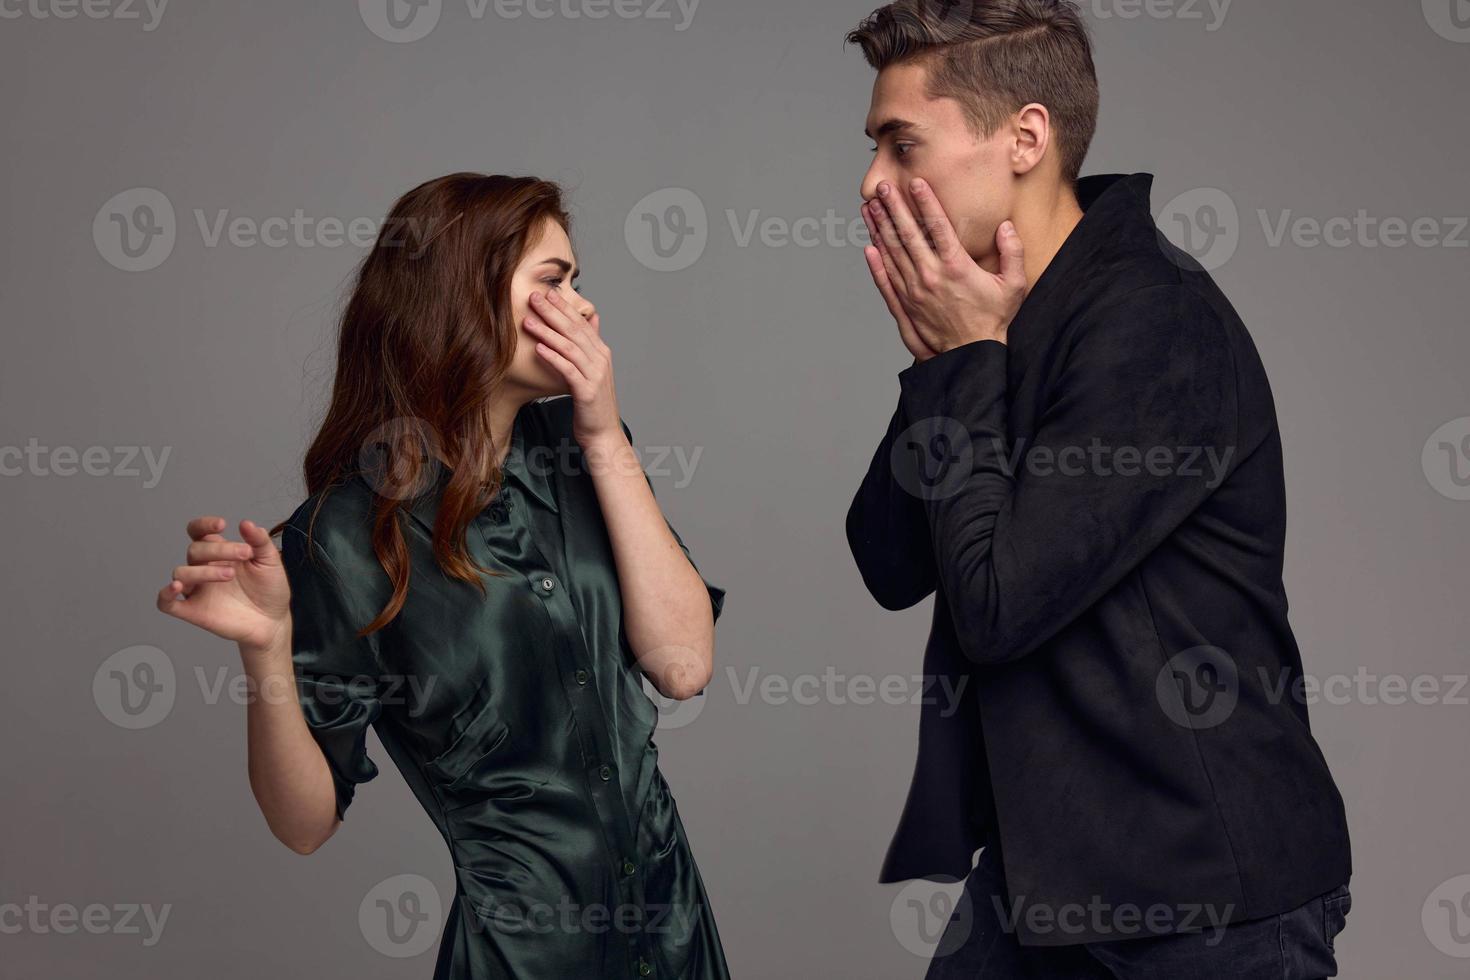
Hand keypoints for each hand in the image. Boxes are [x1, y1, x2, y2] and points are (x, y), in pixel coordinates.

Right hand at [155, 517, 289, 653]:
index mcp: (219, 553)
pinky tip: (177, 587)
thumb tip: (246, 523)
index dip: (202, 525)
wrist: (273, 620)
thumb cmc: (270, 589)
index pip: (198, 533)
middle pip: (195, 550)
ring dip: (202, 571)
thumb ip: (259, 541)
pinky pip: (166, 602)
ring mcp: (197, 590)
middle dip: (219, 549)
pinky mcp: (193, 611)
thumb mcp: (270, 561)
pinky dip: (166, 593)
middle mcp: (204, 568)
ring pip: (181, 572)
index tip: (222, 524)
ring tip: (230, 575)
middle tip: (246, 554)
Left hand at [524, 290, 623, 450]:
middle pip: (574, 330)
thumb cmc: (593, 404)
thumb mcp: (592, 371)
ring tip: (528, 321)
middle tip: (534, 297)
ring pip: (569, 347)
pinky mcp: (587, 391)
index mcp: (601, 353)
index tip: (546, 292)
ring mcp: (595, 375)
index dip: (563, 307)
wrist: (603, 434)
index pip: (581, 323)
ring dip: (547, 332)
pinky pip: (567, 369)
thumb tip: (592, 320)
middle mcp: (600, 360)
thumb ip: (591, 345)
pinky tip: (538, 348)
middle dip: (553, 312)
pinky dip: (553, 357)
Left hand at [861, 179, 1027, 360]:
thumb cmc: (993, 320)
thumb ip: (1013, 252)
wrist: (972, 356)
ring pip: (892, 254)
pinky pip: (886, 281)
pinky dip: (876, 263)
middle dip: (893, 208)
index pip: (937, 226)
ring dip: (879, 229)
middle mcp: (931, 276)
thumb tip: (1007, 225)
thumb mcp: (1014, 285)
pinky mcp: (906, 306)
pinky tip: (868, 247)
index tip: (914, 182)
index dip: (925, 201)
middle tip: (882, 187)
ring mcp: (914, 291)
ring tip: (869, 208)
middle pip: (907, 235)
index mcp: (956, 266)